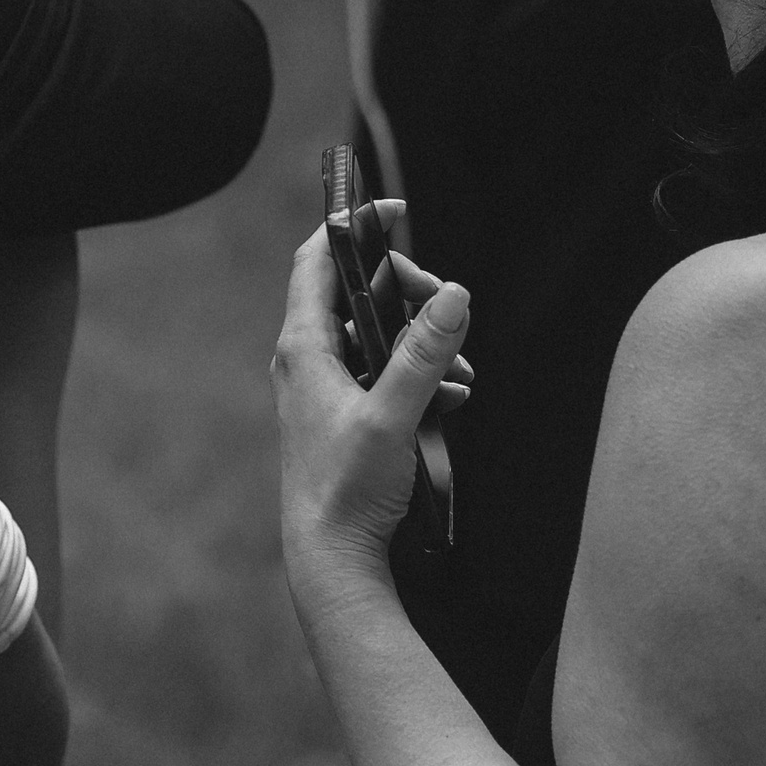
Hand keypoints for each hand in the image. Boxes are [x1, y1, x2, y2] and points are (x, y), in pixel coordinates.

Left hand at [273, 200, 471, 579]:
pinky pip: (385, 374)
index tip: (393, 210)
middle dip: (410, 296)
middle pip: (357, 294)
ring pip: (379, 337)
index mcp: (303, 348)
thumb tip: (453, 294)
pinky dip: (421, 377)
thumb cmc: (348, 488)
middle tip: (449, 309)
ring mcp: (324, 387)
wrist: (332, 555)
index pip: (316, 261)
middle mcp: (306, 360)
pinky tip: (453, 398)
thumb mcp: (395, 414)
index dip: (351, 227)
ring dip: (424, 344)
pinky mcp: (344, 413)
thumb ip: (425, 353)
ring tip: (461, 373)